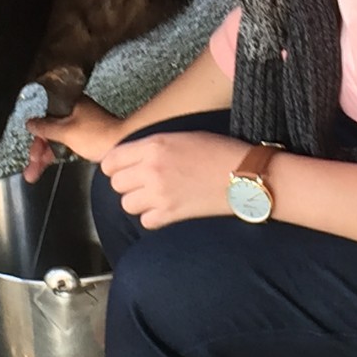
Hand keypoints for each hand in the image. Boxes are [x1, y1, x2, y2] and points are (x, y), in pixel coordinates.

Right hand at [24, 97, 123, 181]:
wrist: (123, 146)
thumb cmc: (99, 136)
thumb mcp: (66, 131)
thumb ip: (46, 127)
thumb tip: (30, 123)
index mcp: (71, 104)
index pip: (45, 114)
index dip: (36, 132)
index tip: (33, 147)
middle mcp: (76, 111)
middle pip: (50, 128)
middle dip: (39, 148)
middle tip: (33, 163)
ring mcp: (82, 124)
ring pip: (57, 138)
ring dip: (45, 154)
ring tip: (34, 172)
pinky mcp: (87, 137)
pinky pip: (67, 144)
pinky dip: (58, 154)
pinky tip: (50, 163)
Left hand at [100, 130, 242, 228]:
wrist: (244, 175)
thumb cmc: (218, 151)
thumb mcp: (180, 136)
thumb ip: (152, 146)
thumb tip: (131, 158)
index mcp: (154, 145)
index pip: (111, 160)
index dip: (115, 165)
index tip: (124, 168)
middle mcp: (152, 169)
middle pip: (116, 184)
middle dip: (127, 183)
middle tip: (143, 181)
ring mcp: (160, 194)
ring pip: (127, 204)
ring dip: (138, 201)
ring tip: (155, 195)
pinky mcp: (171, 214)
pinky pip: (145, 220)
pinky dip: (152, 217)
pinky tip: (166, 208)